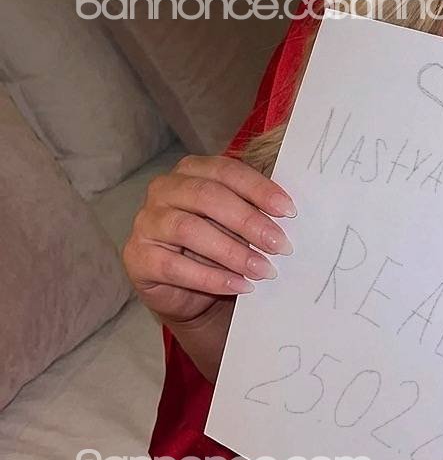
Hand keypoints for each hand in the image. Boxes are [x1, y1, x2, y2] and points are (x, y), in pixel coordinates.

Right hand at [123, 153, 295, 325]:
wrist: (187, 290)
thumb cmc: (218, 244)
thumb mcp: (238, 223)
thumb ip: (256, 210)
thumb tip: (288, 214)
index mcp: (192, 169)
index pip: (227, 170)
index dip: (258, 189)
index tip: (288, 211)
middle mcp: (164, 189)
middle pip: (207, 196)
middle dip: (248, 221)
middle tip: (280, 244)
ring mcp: (146, 221)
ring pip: (189, 229)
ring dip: (232, 252)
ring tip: (263, 269)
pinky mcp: (137, 256)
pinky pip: (174, 266)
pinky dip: (211, 277)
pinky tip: (239, 285)